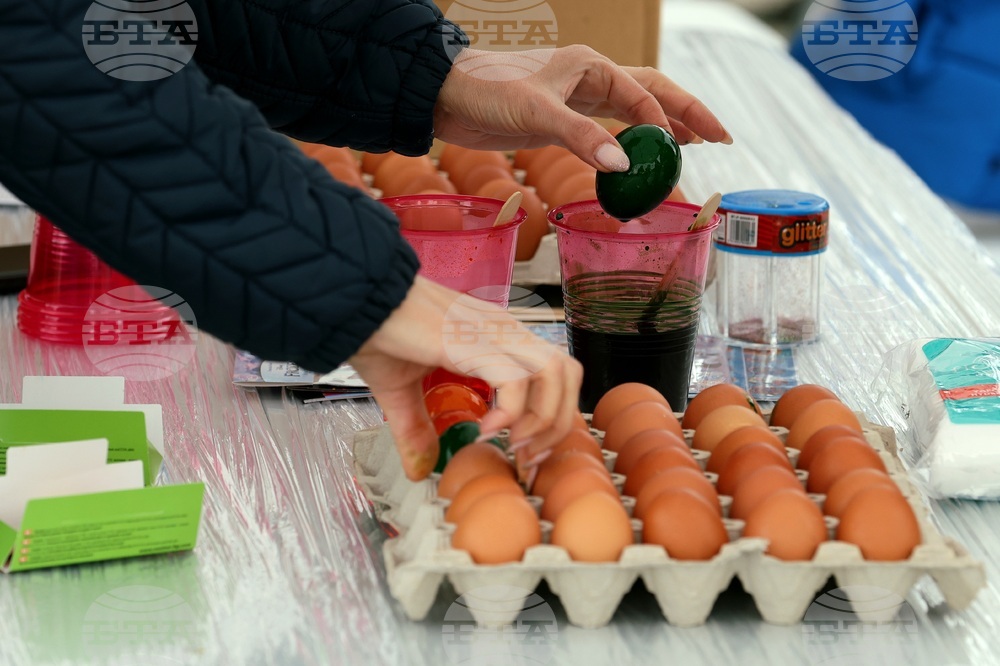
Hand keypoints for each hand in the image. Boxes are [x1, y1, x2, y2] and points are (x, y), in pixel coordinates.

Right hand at [348, 276, 582, 480]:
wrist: (354, 302)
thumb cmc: (377, 331)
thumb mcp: (401, 391)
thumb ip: (416, 429)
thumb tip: (419, 470)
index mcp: (497, 336)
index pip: (555, 372)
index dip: (552, 414)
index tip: (526, 450)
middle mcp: (504, 330)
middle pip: (568, 373)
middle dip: (557, 422)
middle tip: (528, 455)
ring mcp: (493, 333)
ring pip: (555, 373)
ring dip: (542, 418)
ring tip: (512, 444)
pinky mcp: (472, 341)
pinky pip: (515, 379)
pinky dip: (510, 412)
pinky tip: (486, 430)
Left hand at [433, 46, 731, 171]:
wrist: (447, 98)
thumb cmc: (486, 92)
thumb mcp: (535, 113)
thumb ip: (580, 137)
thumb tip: (623, 164)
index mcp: (589, 66)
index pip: (643, 93)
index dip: (669, 120)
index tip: (690, 148)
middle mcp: (589, 78)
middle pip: (652, 92)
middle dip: (687, 113)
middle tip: (720, 137)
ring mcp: (577, 99)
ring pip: (634, 109)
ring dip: (664, 125)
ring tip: (694, 144)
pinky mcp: (563, 119)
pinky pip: (609, 128)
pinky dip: (630, 140)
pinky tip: (639, 156)